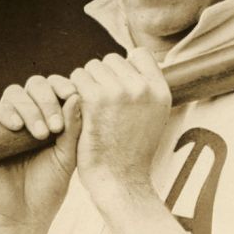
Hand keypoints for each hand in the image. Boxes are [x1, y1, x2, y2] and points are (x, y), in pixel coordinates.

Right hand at [0, 75, 80, 229]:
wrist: (24, 214)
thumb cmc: (51, 185)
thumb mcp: (68, 157)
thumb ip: (73, 128)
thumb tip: (76, 95)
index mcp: (54, 114)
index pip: (56, 86)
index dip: (63, 85)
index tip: (72, 95)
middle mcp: (31, 112)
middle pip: (36, 84)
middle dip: (47, 100)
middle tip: (56, 127)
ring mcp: (8, 120)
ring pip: (14, 93)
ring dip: (29, 108)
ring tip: (40, 134)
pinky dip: (4, 111)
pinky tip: (16, 127)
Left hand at [69, 48, 171, 193]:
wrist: (121, 179)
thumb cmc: (133, 150)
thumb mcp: (154, 115)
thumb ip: (146, 89)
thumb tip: (132, 60)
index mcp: (160, 90)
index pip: (140, 54)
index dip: (126, 65)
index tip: (118, 83)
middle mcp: (143, 87)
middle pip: (113, 59)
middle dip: (103, 75)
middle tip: (99, 99)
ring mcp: (120, 91)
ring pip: (92, 67)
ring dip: (86, 82)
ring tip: (88, 105)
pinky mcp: (96, 100)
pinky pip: (78, 78)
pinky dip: (72, 90)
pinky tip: (76, 108)